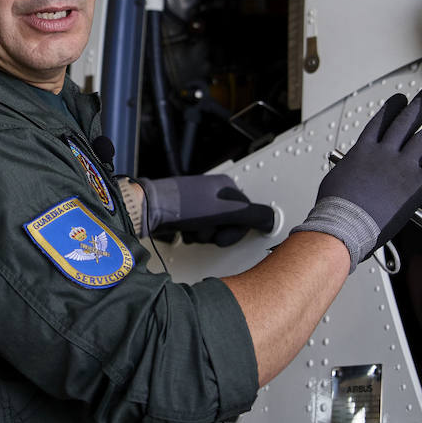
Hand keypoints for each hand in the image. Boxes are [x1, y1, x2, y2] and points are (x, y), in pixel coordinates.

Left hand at [139, 174, 274, 245]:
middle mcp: (213, 192)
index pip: (247, 214)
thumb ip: (252, 215)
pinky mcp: (186, 214)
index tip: (226, 233)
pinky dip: (193, 235)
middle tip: (207, 230)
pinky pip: (199, 231)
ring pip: (214, 229)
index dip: (237, 229)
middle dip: (218, 233)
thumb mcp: (225, 211)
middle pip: (229, 223)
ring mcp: (198, 203)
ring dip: (204, 236)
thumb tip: (271, 218)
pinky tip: (185, 232)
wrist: (150, 210)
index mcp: (226, 186)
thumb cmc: (183, 206)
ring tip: (193, 230)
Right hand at [296, 85, 421, 264]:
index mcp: (363, 150)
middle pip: (406, 122)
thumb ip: (350, 172)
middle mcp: (384, 152)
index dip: (393, 108)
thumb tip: (352, 174)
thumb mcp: (337, 180)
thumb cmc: (336, 207)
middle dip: (420, 105)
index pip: (381, 122)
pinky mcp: (416, 184)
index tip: (401, 100)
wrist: (344, 223)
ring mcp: (401, 167)